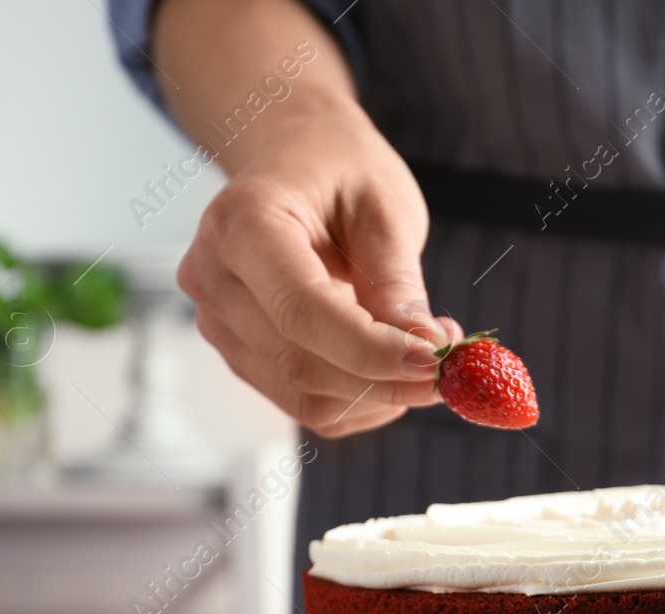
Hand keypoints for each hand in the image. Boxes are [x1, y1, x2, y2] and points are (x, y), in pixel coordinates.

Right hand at [177, 91, 458, 435]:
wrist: (294, 160)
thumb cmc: (339, 170)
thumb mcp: (383, 208)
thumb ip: (397, 282)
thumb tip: (423, 350)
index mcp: (242, 224)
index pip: (302, 311)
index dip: (371, 349)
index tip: (435, 360)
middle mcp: (214, 278)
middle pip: (300, 364)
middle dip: (384, 381)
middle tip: (450, 369)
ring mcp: (218, 322)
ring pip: (303, 396)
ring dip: (378, 395)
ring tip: (427, 355)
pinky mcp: (239, 352)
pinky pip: (304, 402)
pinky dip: (360, 399)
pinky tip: (393, 365)